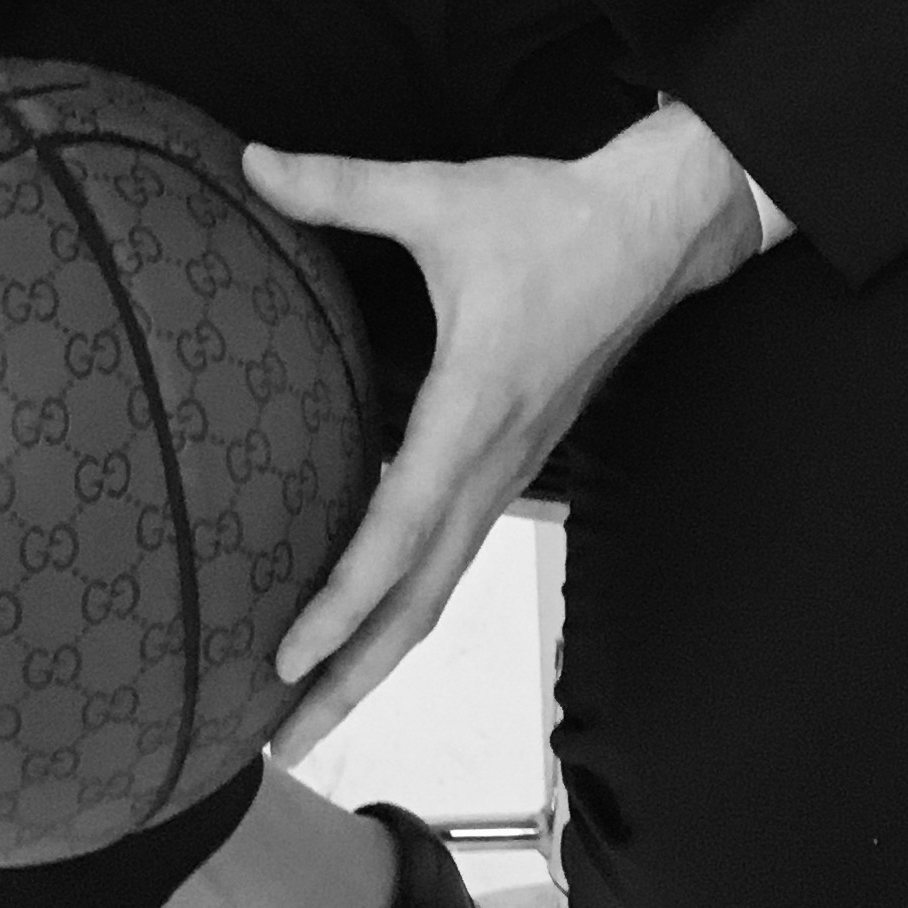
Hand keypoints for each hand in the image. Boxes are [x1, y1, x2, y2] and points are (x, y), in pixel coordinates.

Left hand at [239, 106, 758, 767]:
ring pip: (438, 588)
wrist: (657, 228)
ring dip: (377, 654)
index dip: (341, 604)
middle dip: (351, 678)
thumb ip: (342, 186)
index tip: (284, 660)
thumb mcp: (440, 194)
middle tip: (280, 746)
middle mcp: (493, 464)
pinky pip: (453, 552)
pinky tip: (365, 614)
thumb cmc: (552, 216)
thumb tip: (250, 161)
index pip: (398, 534)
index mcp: (472, 412)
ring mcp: (510, 471)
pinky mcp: (516, 461)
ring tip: (309, 707)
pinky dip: (405, 603)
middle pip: (417, 603)